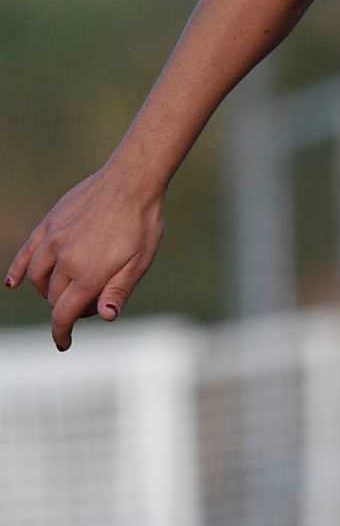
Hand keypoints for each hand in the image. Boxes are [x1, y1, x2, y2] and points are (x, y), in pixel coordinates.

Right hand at [4, 165, 165, 351]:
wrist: (131, 182)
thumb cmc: (141, 224)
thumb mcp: (139, 263)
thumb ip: (118, 291)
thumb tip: (105, 317)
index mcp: (89, 274)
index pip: (64, 314)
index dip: (62, 332)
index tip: (63, 344)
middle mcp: (66, 259)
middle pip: (54, 297)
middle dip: (68, 307)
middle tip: (92, 302)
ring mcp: (53, 240)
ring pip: (38, 278)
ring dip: (48, 292)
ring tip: (67, 290)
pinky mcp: (49, 224)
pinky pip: (27, 252)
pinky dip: (18, 270)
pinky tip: (13, 283)